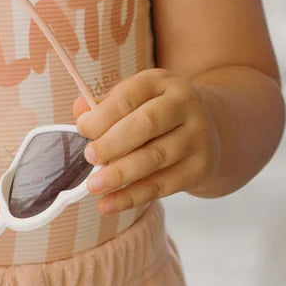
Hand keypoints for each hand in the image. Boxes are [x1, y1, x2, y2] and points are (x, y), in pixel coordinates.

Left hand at [72, 68, 219, 214]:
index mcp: (161, 82)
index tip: (81, 129)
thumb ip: (105, 105)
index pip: (130, 95)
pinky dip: (132, 196)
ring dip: (120, 174)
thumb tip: (79, 110)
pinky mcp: (200, 167)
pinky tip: (108, 204)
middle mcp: (184, 104)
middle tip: (89, 157)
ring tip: (94, 185)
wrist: (207, 127)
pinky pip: (163, 185)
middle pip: (146, 124)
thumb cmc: (155, 112)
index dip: (103, 114)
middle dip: (112, 143)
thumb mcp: (134, 99)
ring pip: (156, 157)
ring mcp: (197, 136)